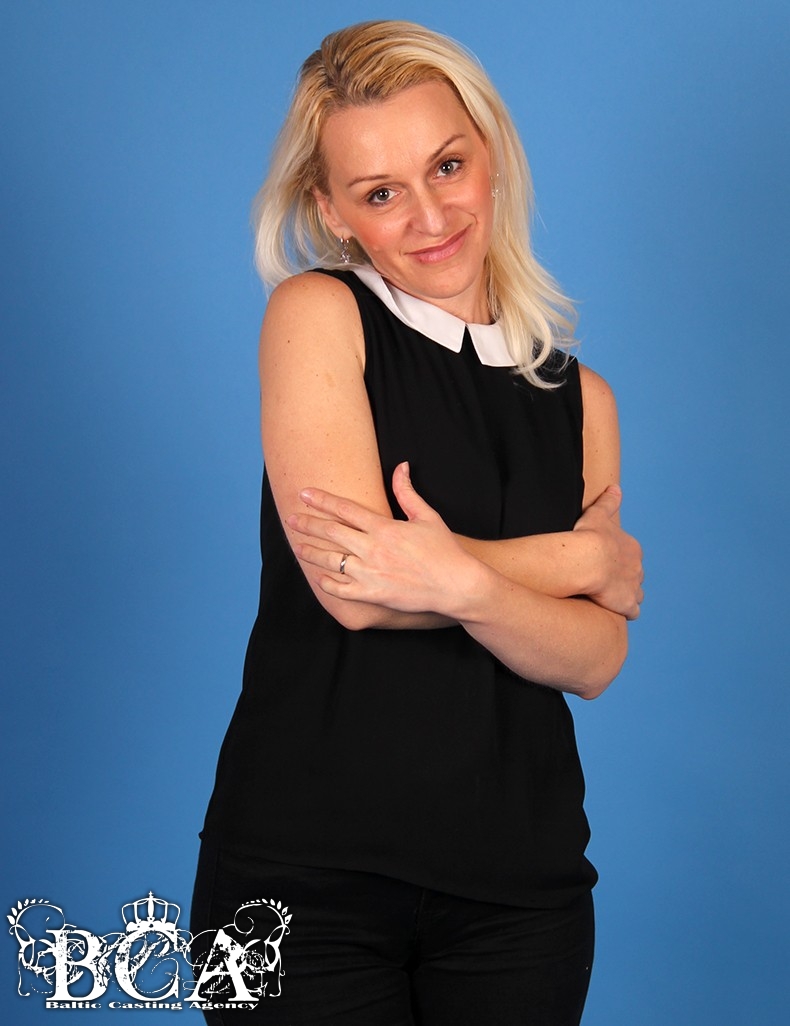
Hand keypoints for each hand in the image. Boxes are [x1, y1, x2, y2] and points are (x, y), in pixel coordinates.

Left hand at [287, 462, 480, 615]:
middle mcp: (373, 549)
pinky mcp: (373, 594)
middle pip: (331, 533)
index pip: (345, 509)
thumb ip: (407, 492)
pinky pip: (342, 589)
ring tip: (298, 547)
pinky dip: (328, 583)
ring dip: (311, 553)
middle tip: (292, 518)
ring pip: (331, 561)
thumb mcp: (427, 516)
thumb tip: (401, 466)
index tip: (304, 493)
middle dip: (308, 524)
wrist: (456, 586)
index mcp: (384, 528)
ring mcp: (370, 573)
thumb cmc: (444, 550)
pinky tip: (319, 578)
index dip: (321, 500)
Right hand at [573, 486, 643, 619]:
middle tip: (605, 582)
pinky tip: (613, 611)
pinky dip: (625, 612)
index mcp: (632, 548)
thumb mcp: (598, 514)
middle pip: (635, 575)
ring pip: (637, 594)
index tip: (606, 563)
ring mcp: (634, 588)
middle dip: (624, 579)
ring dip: (627, 596)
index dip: (619, 561)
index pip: (631, 556)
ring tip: (610, 599)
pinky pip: (632, 612)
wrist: (587, 560)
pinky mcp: (627, 604)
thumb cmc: (589, 536)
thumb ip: (608, 502)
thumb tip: (615, 488)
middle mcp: (638, 568)